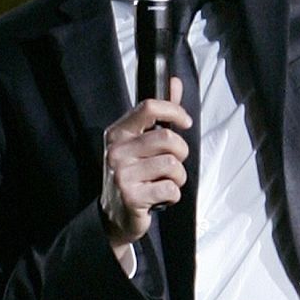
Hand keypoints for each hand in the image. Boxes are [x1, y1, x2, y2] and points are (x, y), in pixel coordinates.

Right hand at [100, 79, 190, 256]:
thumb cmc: (133, 175)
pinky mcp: (132, 197)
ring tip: (165, 182)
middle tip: (173, 163)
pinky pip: (171, 189)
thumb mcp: (140, 143)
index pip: (148, 107)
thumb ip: (159, 114)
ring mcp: (122, 175)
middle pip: (167, 138)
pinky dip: (173, 194)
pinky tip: (160, 197)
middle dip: (180, 153)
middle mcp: (116, 151)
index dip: (173, 111)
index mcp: (117, 133)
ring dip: (178, 177)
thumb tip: (175, 83)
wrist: (114, 216)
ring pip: (172, 165)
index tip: (185, 122)